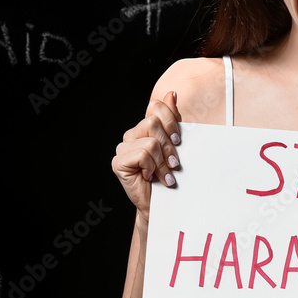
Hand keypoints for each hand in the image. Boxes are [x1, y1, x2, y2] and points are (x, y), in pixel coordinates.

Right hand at [111, 91, 182, 222]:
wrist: (163, 203)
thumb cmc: (170, 173)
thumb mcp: (176, 144)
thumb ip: (172, 119)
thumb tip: (171, 94)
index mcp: (144, 127)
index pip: (156, 108)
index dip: (171, 122)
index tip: (179, 141)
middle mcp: (131, 134)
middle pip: (153, 124)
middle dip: (169, 146)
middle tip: (174, 164)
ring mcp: (122, 148)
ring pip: (150, 142)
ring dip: (163, 162)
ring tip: (165, 175)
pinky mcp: (118, 162)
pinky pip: (142, 155)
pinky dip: (152, 168)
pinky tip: (151, 177)